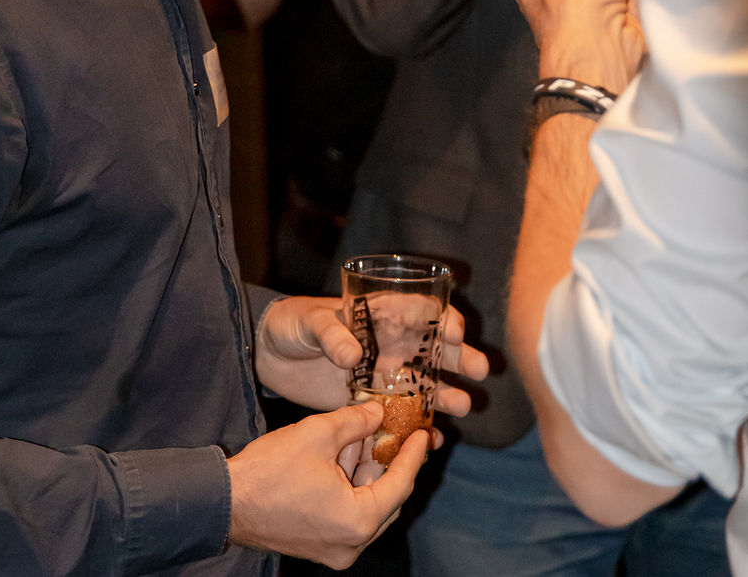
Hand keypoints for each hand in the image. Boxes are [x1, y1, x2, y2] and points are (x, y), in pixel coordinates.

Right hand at [227, 401, 426, 566]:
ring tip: (372, 438)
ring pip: (368, 508)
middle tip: (402, 435)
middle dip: (394, 464)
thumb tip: (378, 413)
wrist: (225, 503)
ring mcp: (335, 551)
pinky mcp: (320, 546)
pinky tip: (348, 456)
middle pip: (387, 501)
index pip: (400, 485)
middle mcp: (351, 545)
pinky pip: (350, 516)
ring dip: (371, 474)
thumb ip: (355, 421)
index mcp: (357, 521)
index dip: (413, 455)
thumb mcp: (317, 434)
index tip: (424, 434)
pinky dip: (353, 487)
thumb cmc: (269, 471)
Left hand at [254, 295, 488, 415]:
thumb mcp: (309, 322)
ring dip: (446, 393)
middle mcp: (387, 344)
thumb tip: (352, 354)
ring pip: (423, 384)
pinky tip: (432, 438)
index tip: (456, 332)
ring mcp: (381, 374)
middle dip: (458, 357)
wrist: (269, 354)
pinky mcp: (369, 402)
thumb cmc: (292, 323)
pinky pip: (400, 414)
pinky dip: (417, 426)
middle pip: (431, 349)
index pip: (419, 310)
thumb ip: (331, 334)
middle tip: (479, 370)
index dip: (442, 317)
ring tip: (464, 406)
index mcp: (378, 315)